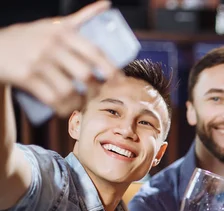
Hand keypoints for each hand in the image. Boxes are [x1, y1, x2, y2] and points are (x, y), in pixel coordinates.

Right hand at [0, 1, 118, 115]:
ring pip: (69, 89)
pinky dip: (62, 108)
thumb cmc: (30, 36)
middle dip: (96, 89)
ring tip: (81, 103)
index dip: (111, 69)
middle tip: (97, 94)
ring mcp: (38, 62)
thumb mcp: (53, 25)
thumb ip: (80, 18)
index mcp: (63, 33)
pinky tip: (66, 109)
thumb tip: (107, 4)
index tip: (120, 80)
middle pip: (85, 74)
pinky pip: (52, 98)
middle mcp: (52, 46)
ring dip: (79, 101)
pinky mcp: (26, 77)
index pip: (95, 52)